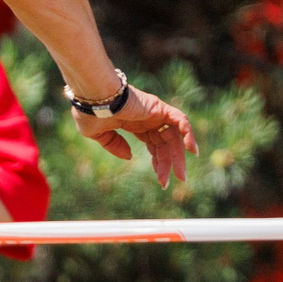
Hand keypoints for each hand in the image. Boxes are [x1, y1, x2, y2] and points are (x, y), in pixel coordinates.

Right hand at [74, 84, 197, 187]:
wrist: (93, 99)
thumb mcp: (98, 135)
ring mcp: (156, 113)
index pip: (154, 145)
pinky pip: (181, 121)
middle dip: (169, 163)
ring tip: (179, 176)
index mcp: (136, 125)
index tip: (160, 179)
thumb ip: (114, 145)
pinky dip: (189, 135)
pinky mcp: (160, 108)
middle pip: (165, 144)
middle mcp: (149, 119)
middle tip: (170, 182)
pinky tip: (192, 151)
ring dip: (178, 156)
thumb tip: (129, 157)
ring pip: (174, 137)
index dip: (158, 162)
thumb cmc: (91, 112)